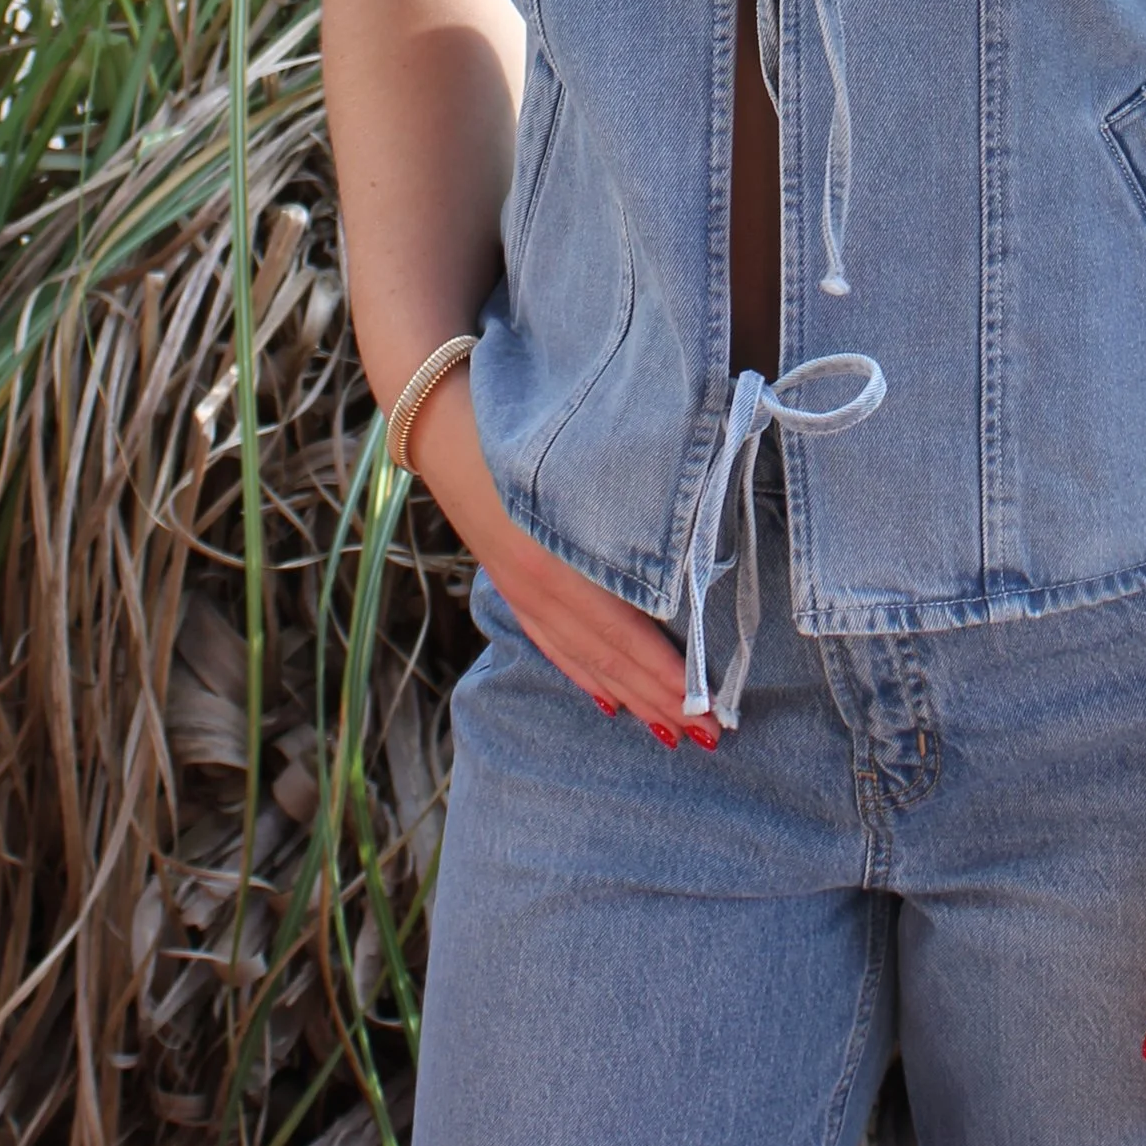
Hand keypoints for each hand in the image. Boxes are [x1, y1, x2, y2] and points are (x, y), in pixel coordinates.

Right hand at [406, 365, 717, 750]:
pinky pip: (550, 641)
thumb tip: (681, 553)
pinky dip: (583, 673)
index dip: (667, 673)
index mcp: (554, 559)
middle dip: (659, 699)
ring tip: (671, 730)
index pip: (624, 634)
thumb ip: (624, 512)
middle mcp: (534, 583)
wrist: (434, 410)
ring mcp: (516, 586)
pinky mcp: (507, 580)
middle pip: (608, 656)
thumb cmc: (519, 422)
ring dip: (629, 696)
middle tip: (710, 734)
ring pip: (581, 656)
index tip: (710, 705)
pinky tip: (607, 701)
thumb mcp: (577, 461)